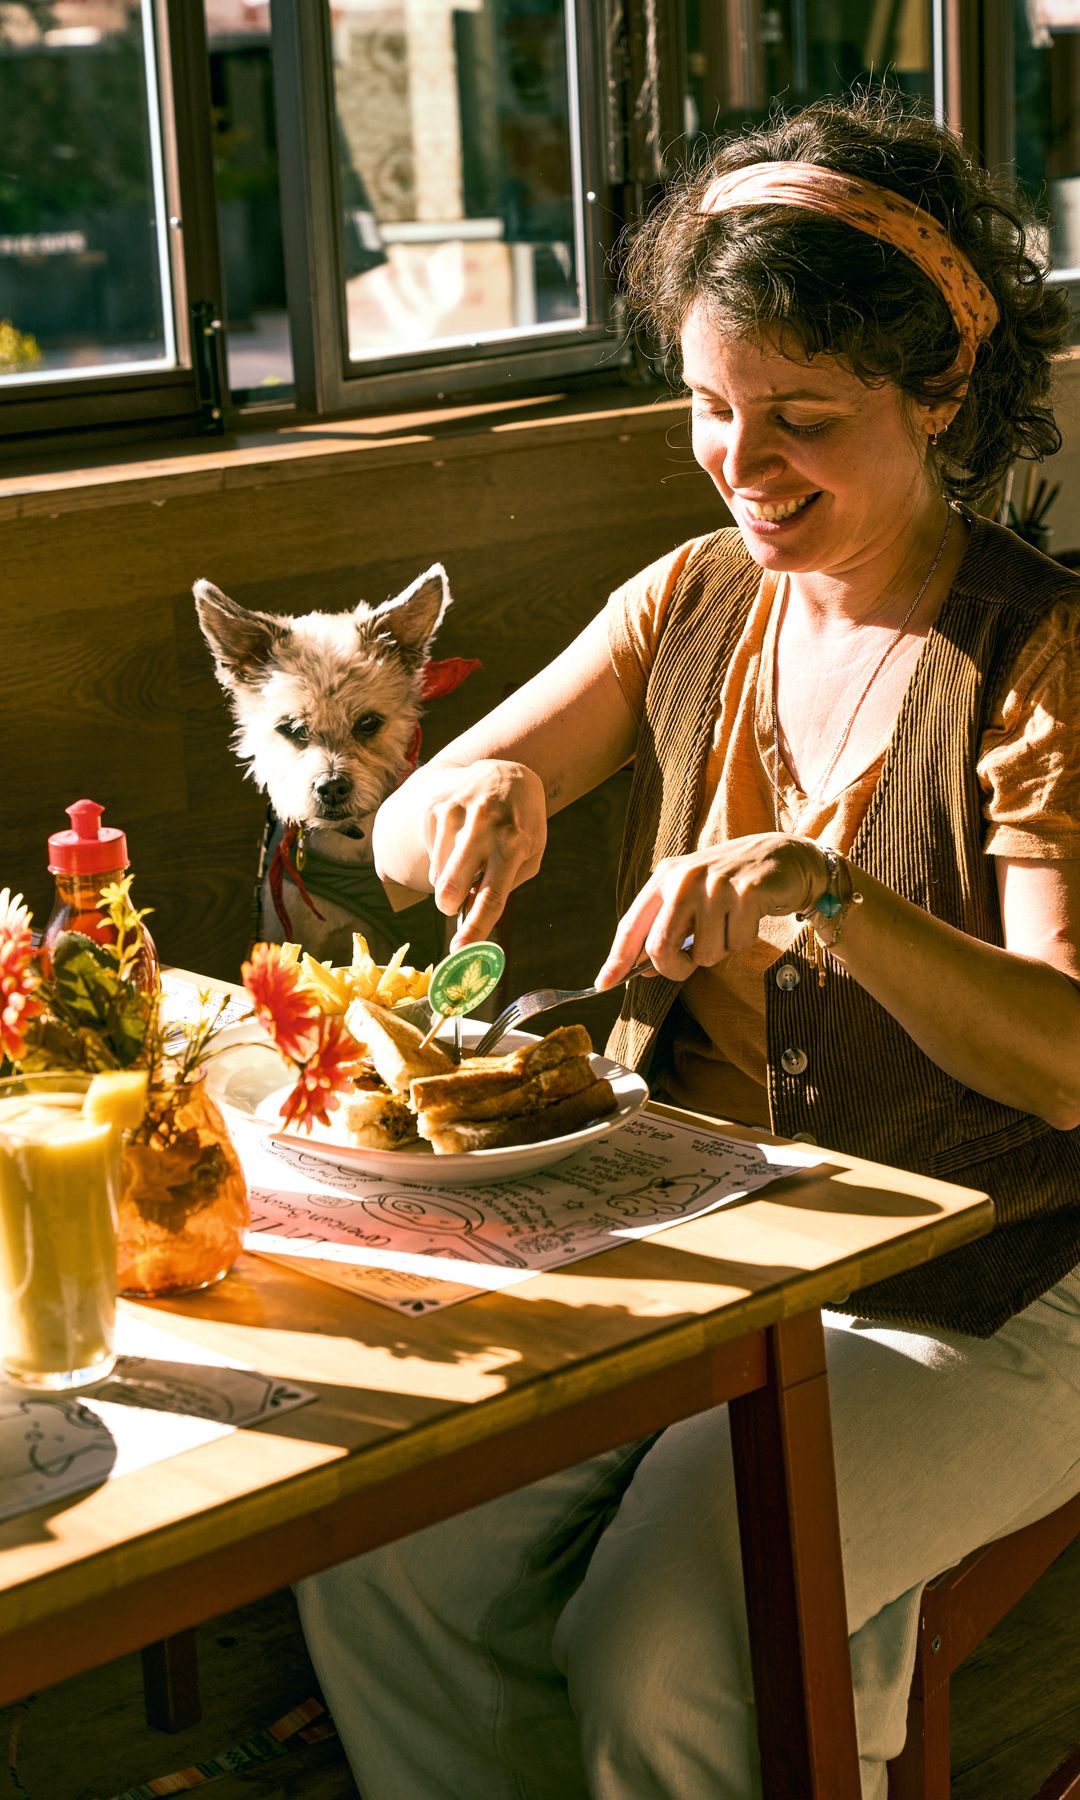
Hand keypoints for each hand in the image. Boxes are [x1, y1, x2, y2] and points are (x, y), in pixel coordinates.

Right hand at [424, 759, 547, 942]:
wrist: (505, 772)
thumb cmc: (521, 823)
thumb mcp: (531, 850)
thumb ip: (507, 883)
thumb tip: (471, 912)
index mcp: (515, 842)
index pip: (493, 894)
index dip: (477, 926)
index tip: (462, 950)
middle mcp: (485, 825)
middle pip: (452, 886)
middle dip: (448, 906)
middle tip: (453, 904)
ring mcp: (457, 813)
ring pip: (438, 875)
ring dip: (449, 879)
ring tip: (468, 856)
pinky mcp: (437, 807)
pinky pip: (431, 853)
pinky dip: (443, 857)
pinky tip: (459, 837)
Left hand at [594, 834, 825, 987]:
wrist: (783, 856)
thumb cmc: (731, 884)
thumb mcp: (691, 898)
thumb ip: (665, 928)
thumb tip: (638, 969)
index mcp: (665, 877)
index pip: (631, 924)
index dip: (617, 959)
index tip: (603, 984)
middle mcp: (685, 878)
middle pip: (660, 948)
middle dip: (675, 968)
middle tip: (690, 963)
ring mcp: (716, 884)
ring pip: (704, 954)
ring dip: (720, 950)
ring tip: (731, 922)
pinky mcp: (747, 893)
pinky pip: (738, 944)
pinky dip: (745, 940)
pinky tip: (751, 916)